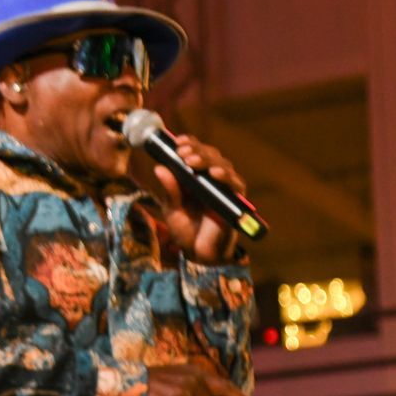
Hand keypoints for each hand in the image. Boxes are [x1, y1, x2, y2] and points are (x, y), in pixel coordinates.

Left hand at [128, 129, 245, 263]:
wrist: (199, 253)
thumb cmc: (185, 229)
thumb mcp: (172, 209)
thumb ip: (169, 190)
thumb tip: (159, 167)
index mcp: (196, 176)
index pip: (196, 153)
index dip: (190, 144)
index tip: (178, 142)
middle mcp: (212, 179)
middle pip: (210, 155)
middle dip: (196, 150)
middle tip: (182, 152)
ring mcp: (225, 188)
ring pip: (222, 165)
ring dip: (207, 160)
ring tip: (191, 161)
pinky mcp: (236, 200)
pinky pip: (235, 184)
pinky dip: (226, 176)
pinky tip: (214, 173)